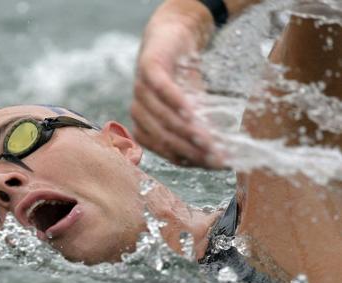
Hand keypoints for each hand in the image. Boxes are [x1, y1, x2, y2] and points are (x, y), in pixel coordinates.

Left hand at [131, 1, 223, 167]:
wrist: (174, 38)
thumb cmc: (184, 79)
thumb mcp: (194, 109)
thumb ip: (200, 130)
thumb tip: (222, 160)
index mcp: (146, 126)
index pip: (165, 150)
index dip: (190, 159)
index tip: (216, 165)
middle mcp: (140, 112)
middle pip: (163, 138)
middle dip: (190, 150)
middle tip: (216, 157)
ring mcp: (140, 91)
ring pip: (162, 118)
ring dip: (185, 131)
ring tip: (207, 140)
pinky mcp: (148, 69)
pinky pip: (161, 90)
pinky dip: (176, 102)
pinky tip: (191, 112)